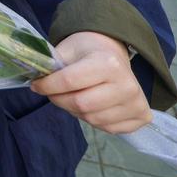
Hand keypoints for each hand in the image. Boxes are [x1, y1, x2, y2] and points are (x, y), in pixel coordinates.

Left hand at [31, 31, 151, 133]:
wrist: (113, 53)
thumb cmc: (87, 51)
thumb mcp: (67, 49)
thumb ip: (51, 65)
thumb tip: (35, 82)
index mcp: (108, 63)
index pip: (69, 82)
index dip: (47, 86)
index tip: (36, 85)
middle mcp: (127, 85)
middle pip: (80, 104)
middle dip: (59, 100)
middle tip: (52, 93)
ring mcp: (136, 103)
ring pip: (92, 119)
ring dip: (74, 111)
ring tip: (72, 96)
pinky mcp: (141, 117)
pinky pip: (107, 128)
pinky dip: (92, 120)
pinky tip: (91, 105)